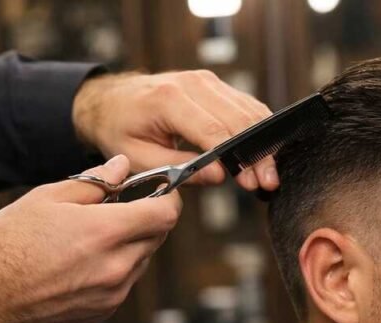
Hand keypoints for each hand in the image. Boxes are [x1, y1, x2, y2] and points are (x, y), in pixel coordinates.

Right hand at [0, 155, 180, 322]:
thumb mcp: (47, 198)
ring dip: (130, 246)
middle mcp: (116, 266)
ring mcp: (114, 293)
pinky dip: (115, 269)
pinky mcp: (105, 310)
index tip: (161, 192)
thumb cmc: (8, 244)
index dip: (168, 199)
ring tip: (90, 240)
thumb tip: (122, 167)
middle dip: (146, 220)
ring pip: (142, 260)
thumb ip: (94, 183)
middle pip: (157, 236)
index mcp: (105, 232)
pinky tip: (82, 265)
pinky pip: (125, 284)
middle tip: (119, 211)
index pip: (165, 214)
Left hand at [72, 70, 277, 191]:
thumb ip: (180, 168)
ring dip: (263, 144)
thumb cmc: (121, 129)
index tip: (250, 182)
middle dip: (257, 154)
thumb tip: (219, 176)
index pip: (214, 130)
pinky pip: (247, 106)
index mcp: (168, 99)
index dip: (236, 158)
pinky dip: (259, 130)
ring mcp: (207, 81)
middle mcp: (193, 84)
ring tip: (269, 174)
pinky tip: (263, 154)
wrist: (111, 100)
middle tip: (268, 182)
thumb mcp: (140, 157)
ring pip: (249, 111)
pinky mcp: (216, 86)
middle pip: (238, 120)